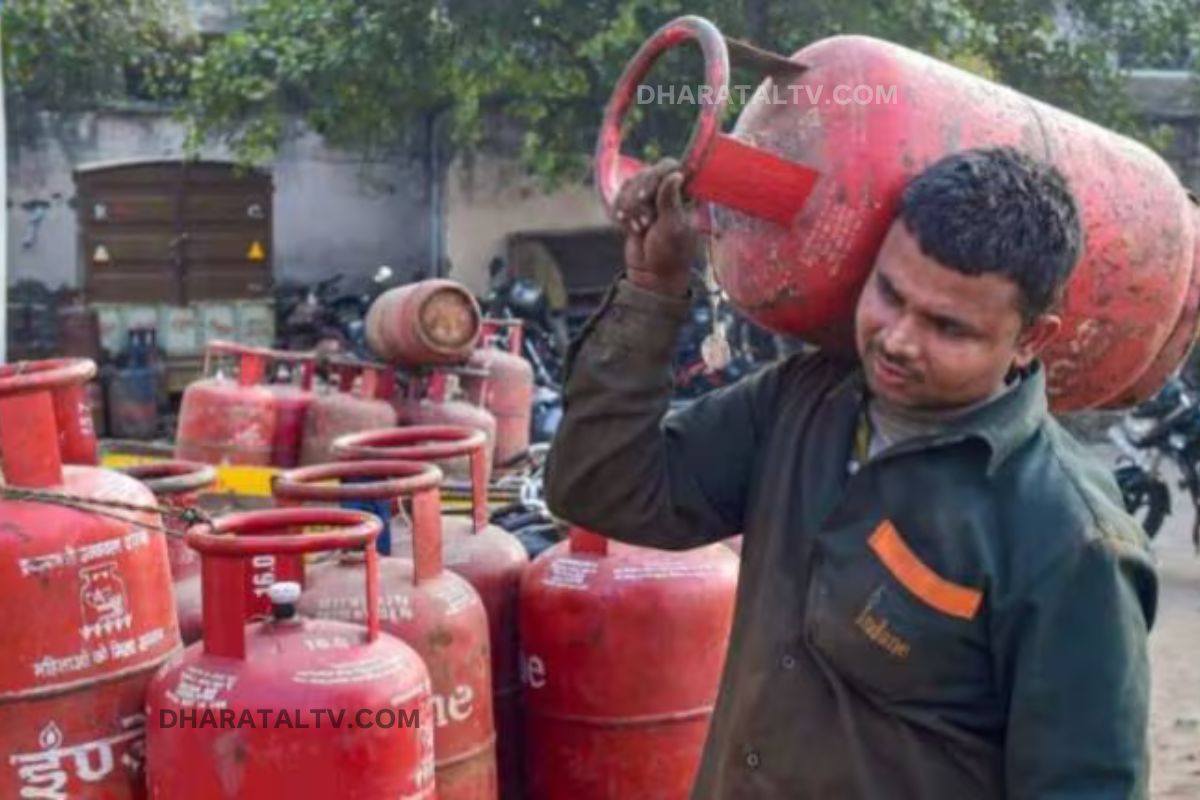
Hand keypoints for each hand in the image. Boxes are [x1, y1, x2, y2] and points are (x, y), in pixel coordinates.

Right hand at [614, 158, 696, 296]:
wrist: (651, 274)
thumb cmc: (670, 254)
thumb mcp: (672, 228)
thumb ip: (670, 200)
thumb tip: (677, 174)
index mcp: (685, 193)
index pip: (669, 166)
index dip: (655, 177)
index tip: (646, 196)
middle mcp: (667, 190)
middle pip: (646, 173)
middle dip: (639, 198)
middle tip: (644, 223)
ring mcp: (649, 197)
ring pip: (630, 184)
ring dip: (629, 207)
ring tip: (638, 229)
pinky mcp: (632, 206)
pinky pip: (619, 196)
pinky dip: (619, 211)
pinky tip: (625, 226)